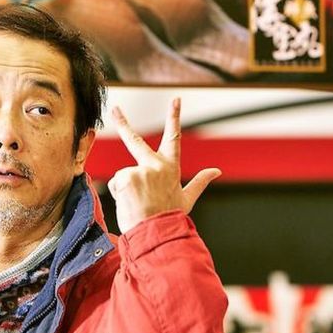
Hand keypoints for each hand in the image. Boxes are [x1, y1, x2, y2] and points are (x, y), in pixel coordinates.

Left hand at [107, 98, 220, 234]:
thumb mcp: (187, 199)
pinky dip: (119, 195)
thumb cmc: (170, 217)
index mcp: (171, 168)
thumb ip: (199, 182)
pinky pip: (116, 184)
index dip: (174, 117)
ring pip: (124, 176)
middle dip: (124, 123)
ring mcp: (141, 169)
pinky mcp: (127, 176)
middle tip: (116, 109)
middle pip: (135, 141)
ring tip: (137, 205)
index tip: (175, 99)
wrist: (157, 233)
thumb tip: (217, 171)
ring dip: (126, 191)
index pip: (173, 138)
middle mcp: (156, 165)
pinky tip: (130, 204)